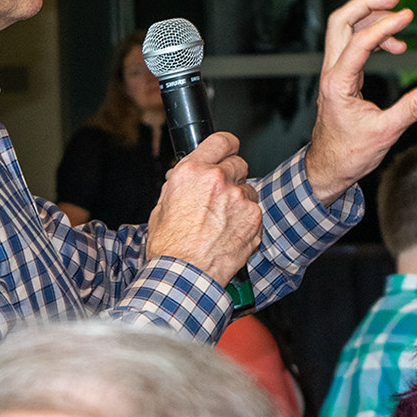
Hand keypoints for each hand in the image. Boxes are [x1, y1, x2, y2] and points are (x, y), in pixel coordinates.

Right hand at [145, 132, 262, 286]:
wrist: (185, 276)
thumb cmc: (170, 247)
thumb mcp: (162, 206)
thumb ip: (180, 184)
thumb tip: (187, 177)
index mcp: (192, 172)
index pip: (221, 141)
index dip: (227, 145)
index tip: (229, 150)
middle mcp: (218, 180)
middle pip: (239, 163)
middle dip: (231, 177)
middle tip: (220, 196)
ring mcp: (239, 199)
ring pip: (248, 189)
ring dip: (239, 200)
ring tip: (222, 222)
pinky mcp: (254, 218)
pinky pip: (254, 211)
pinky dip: (246, 221)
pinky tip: (229, 234)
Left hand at [305, 0, 416, 201]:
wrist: (328, 168)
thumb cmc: (350, 153)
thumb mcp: (387, 131)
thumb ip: (415, 107)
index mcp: (337, 84)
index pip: (359, 42)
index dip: (384, 26)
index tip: (407, 16)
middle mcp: (331, 73)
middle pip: (339, 21)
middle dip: (366, 4)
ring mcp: (333, 72)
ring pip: (343, 28)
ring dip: (369, 17)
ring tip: (400, 21)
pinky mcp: (339, 76)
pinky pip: (351, 43)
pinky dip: (371, 36)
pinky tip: (395, 46)